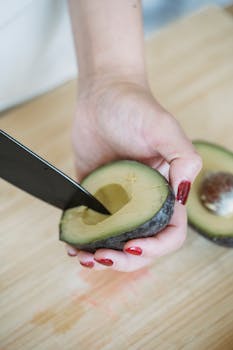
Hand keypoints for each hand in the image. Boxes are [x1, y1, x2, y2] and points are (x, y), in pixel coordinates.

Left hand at [66, 75, 201, 271]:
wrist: (102, 94)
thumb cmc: (135, 107)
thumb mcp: (165, 128)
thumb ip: (184, 158)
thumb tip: (182, 194)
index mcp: (165, 190)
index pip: (169, 232)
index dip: (155, 248)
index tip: (132, 247)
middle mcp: (143, 199)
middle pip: (140, 243)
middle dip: (123, 259)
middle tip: (101, 257)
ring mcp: (117, 198)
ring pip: (114, 238)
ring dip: (100, 254)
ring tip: (82, 256)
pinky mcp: (93, 192)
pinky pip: (89, 221)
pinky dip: (81, 237)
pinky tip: (71, 243)